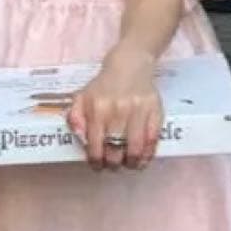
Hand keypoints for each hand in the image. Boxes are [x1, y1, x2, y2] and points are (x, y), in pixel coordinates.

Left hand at [67, 43, 162, 170]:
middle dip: (113, 164)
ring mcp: (138, 112)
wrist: (130, 64)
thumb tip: (80, 139)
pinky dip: (148, 154)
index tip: (98, 166)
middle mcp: (118, 111)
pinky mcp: (155, 112)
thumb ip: (75, 118)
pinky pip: (153, 140)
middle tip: (113, 165)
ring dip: (131, 163)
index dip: (96, 162)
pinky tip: (142, 158)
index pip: (96, 146)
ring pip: (136, 149)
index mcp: (97, 109)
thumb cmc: (104, 86)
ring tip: (128, 164)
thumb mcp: (82, 97)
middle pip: (115, 151)